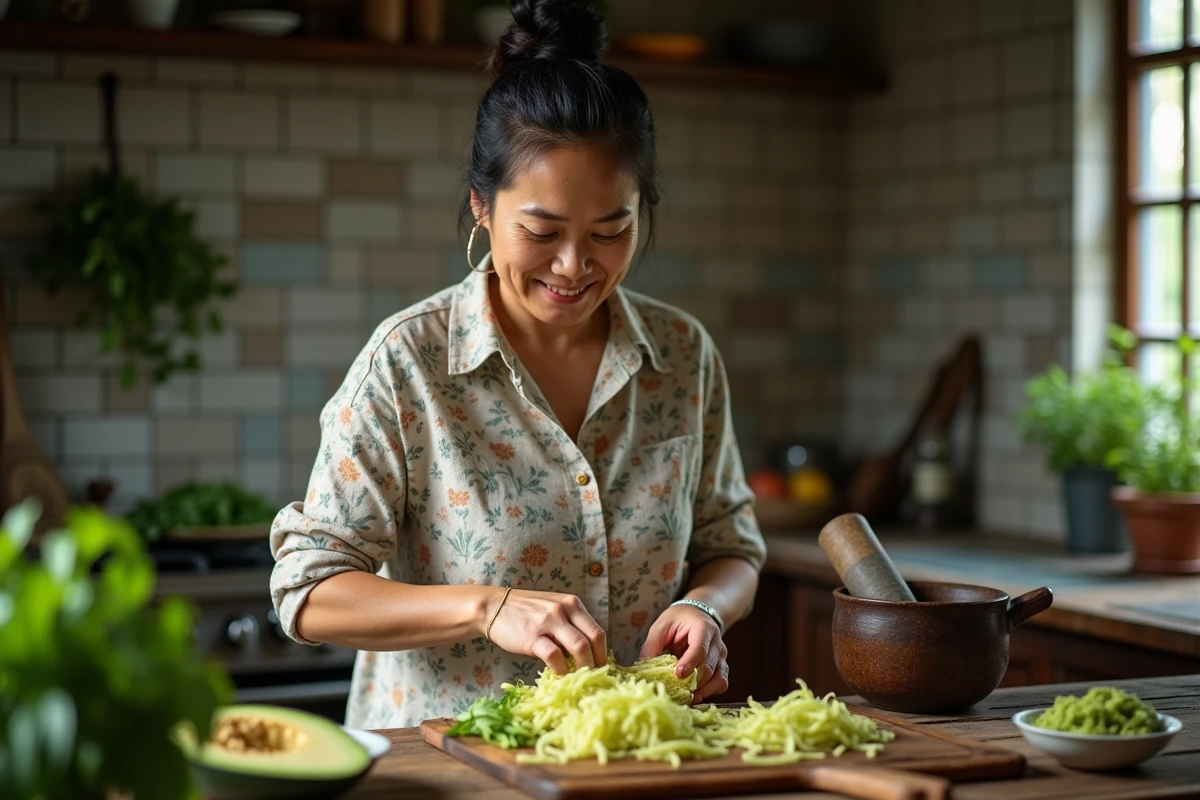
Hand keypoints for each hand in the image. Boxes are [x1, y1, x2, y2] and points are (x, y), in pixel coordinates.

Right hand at [483, 588, 606, 674]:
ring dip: (582, 668)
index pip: (598, 631)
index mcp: (572, 604)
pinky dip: (561, 670)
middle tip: (592, 677)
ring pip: (579, 647)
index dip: (603, 653)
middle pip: (594, 640)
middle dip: (596, 663)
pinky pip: (555, 656)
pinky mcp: (532, 636)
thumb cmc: (525, 612)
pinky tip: (558, 675)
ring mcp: (548, 621)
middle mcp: (564, 609)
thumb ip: (570, 625)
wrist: (493, 606)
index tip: (600, 668)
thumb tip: (587, 654)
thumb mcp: (553, 609)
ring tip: (578, 678)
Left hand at [638, 604, 727, 703]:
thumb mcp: (661, 626)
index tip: (677, 674)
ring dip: (701, 690)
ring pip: (718, 678)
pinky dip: (709, 692)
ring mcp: (721, 656)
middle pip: (709, 667)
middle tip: (675, 690)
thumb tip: (641, 667)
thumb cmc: (678, 619)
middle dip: (692, 681)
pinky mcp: (722, 666)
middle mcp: (716, 642)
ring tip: (684, 696)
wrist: (697, 614)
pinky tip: (694, 693)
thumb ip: (652, 646)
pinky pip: (721, 683)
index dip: (690, 663)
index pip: (700, 648)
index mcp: (703, 628)